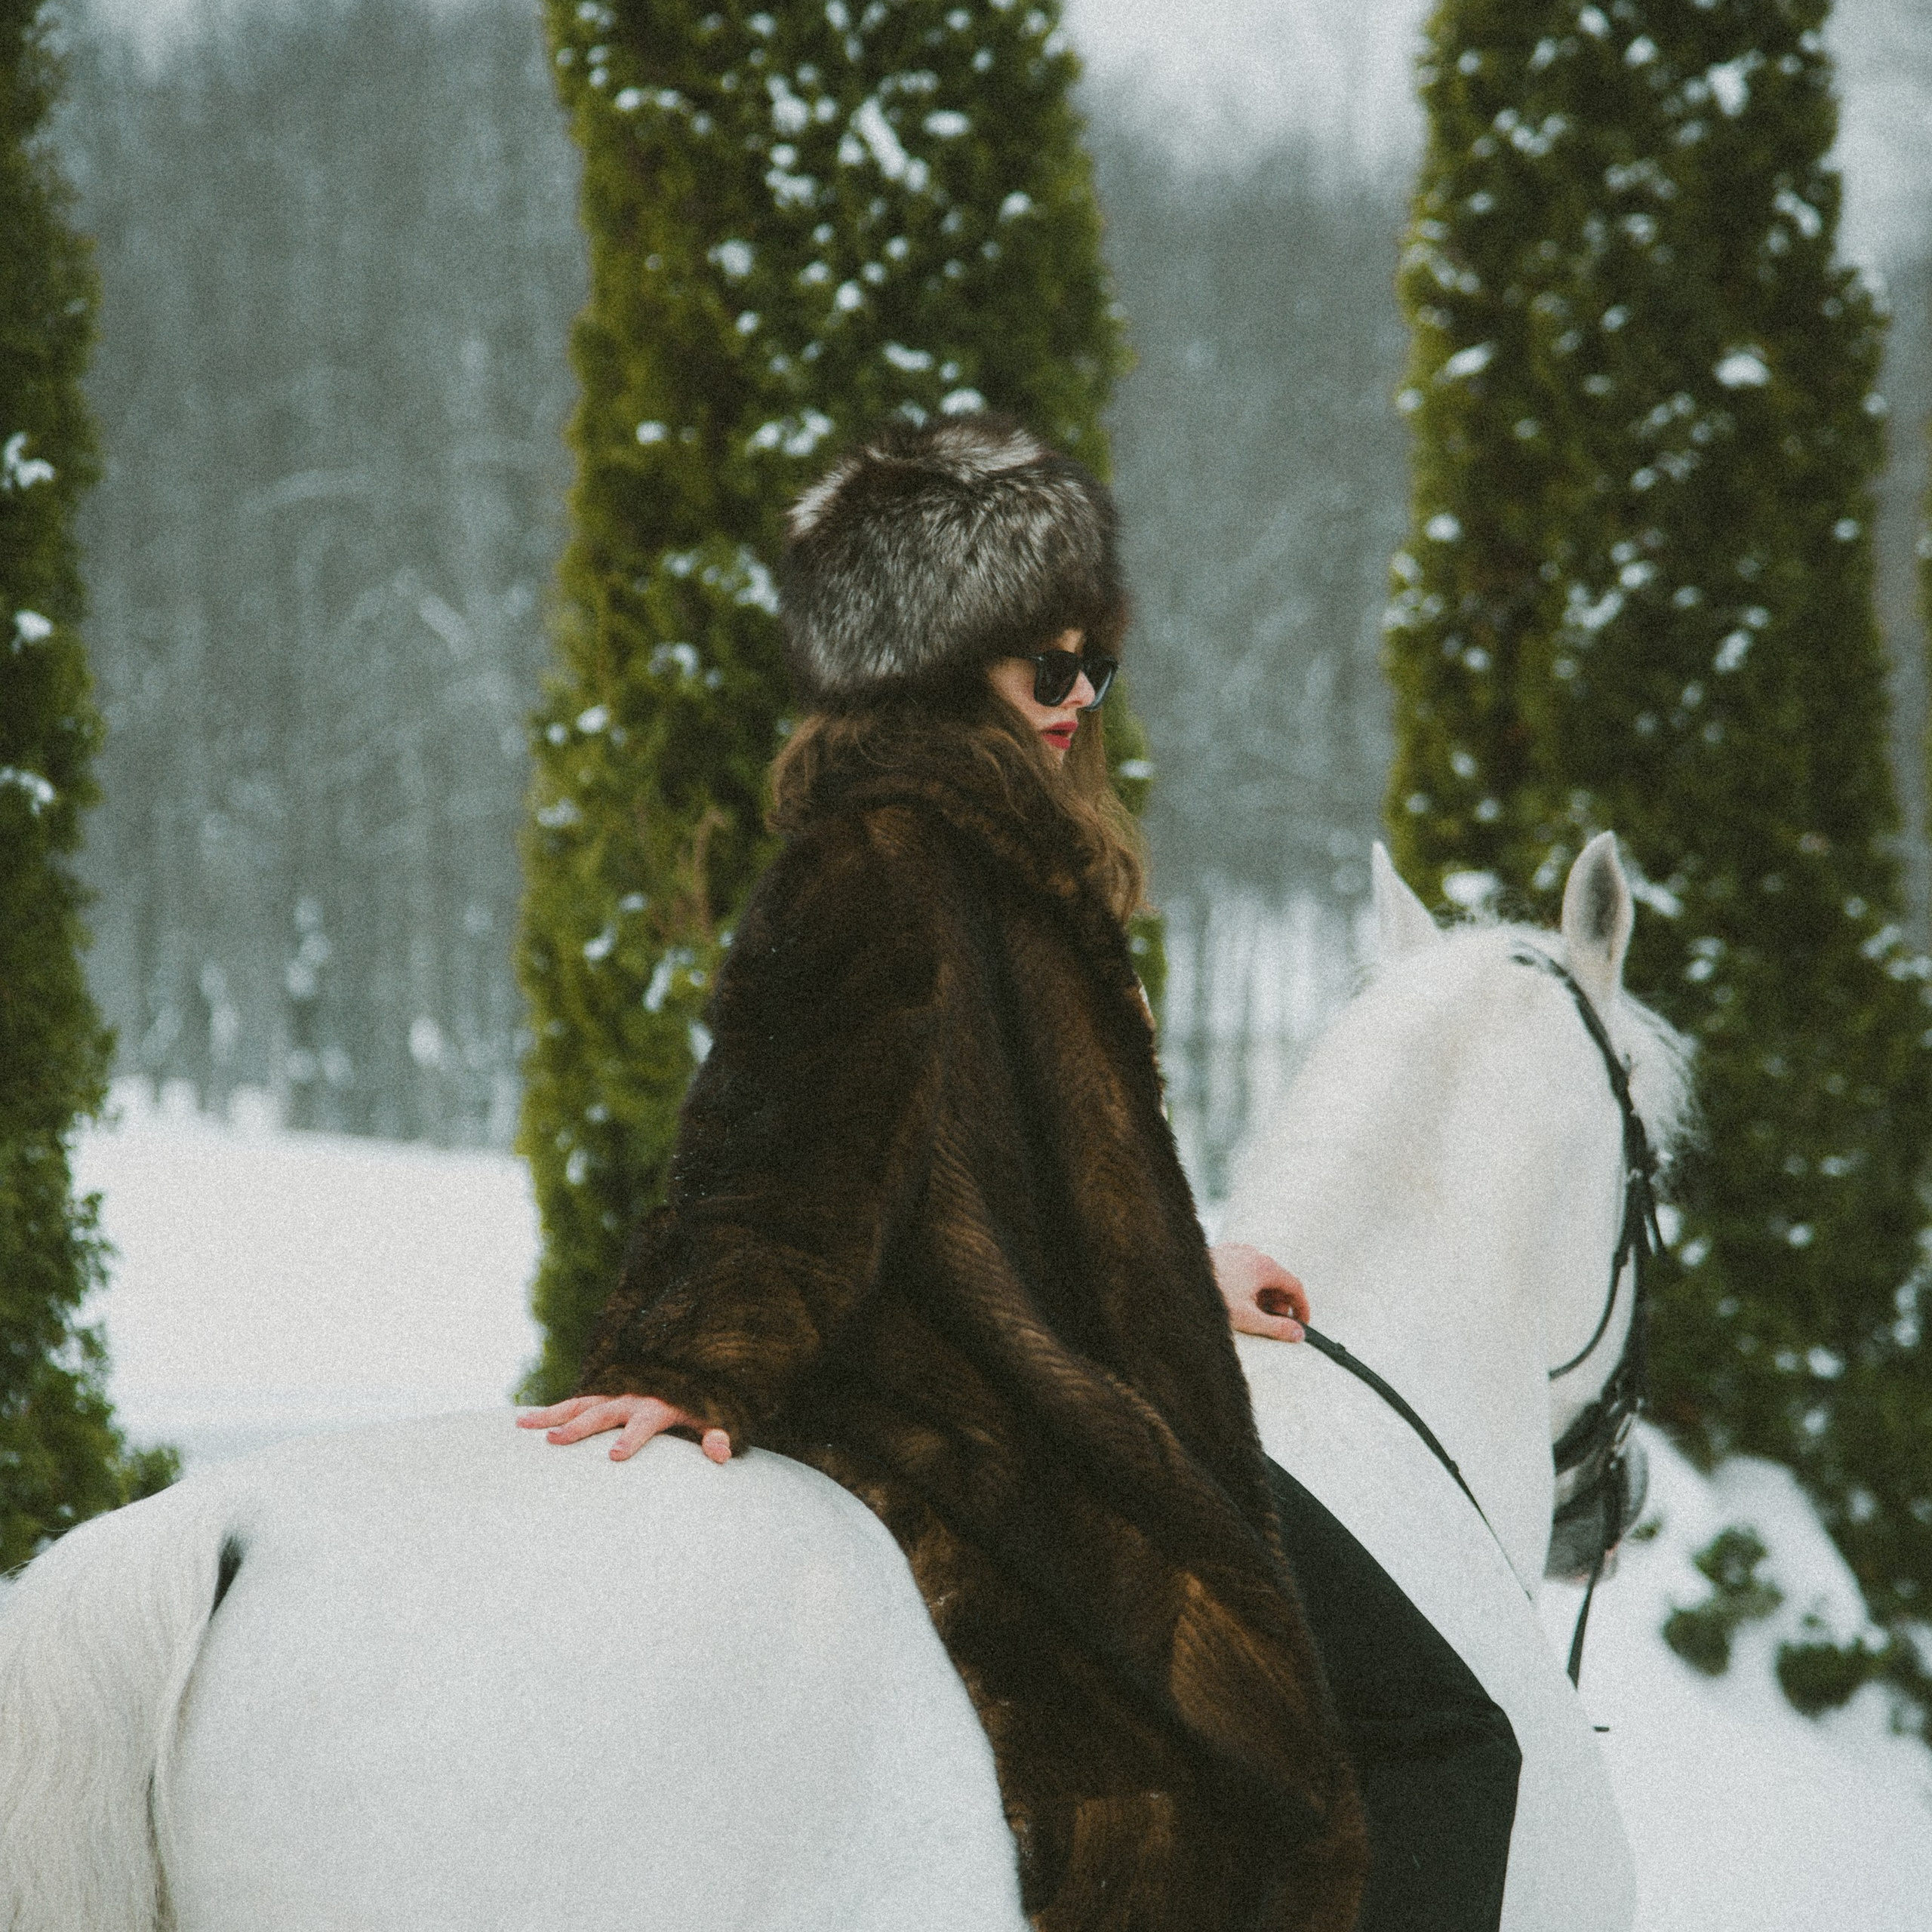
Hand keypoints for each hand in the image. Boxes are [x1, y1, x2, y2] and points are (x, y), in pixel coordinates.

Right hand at [517, 1394, 732, 1463]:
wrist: (692, 1366)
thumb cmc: (703, 1402)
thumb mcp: (717, 1416)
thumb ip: (718, 1434)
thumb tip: (721, 1453)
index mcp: (660, 1405)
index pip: (644, 1423)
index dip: (631, 1439)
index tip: (615, 1456)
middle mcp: (633, 1396)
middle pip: (603, 1411)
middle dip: (579, 1427)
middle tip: (555, 1441)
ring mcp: (616, 1392)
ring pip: (579, 1402)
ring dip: (551, 1413)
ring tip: (522, 1426)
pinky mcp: (604, 1393)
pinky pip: (575, 1401)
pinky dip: (550, 1409)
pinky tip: (523, 1421)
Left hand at [1210, 1242, 1309, 1342]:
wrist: (1178, 1282)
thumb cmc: (1212, 1298)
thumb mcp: (1248, 1318)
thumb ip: (1276, 1328)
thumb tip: (1297, 1334)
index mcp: (1264, 1266)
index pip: (1294, 1285)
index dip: (1301, 1306)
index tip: (1302, 1322)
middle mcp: (1252, 1254)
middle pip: (1277, 1280)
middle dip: (1279, 1303)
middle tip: (1272, 1322)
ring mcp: (1236, 1252)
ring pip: (1259, 1275)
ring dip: (1262, 1295)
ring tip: (1251, 1314)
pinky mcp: (1222, 1254)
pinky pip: (1243, 1270)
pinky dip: (1247, 1286)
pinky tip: (1236, 1301)